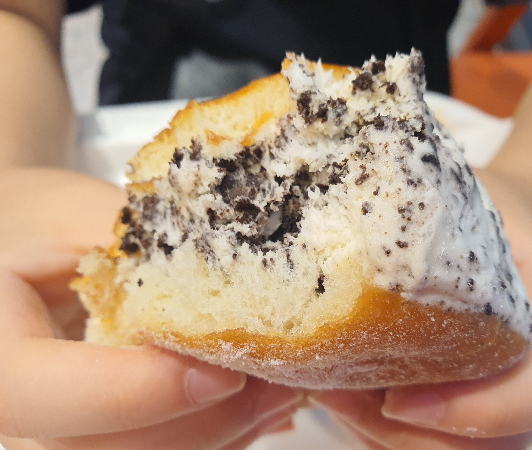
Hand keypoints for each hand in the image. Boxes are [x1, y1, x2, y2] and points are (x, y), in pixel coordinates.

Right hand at [0, 167, 301, 449]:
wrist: (9, 246)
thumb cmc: (30, 222)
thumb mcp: (75, 214)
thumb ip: (144, 250)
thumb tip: (243, 277)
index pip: (59, 403)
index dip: (145, 394)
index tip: (223, 372)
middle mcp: (18, 417)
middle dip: (207, 423)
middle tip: (284, 382)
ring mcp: (54, 431)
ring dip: (223, 432)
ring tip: (287, 390)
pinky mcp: (89, 429)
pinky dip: (215, 433)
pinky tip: (260, 401)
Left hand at [308, 170, 531, 448]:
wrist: (483, 212)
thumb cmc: (470, 199)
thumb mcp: (453, 190)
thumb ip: (432, 216)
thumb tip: (342, 237)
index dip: (490, 410)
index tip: (398, 398)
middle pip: (504, 443)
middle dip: (417, 439)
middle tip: (341, 398)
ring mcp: (498, 384)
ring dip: (386, 438)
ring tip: (327, 391)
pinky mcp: (460, 390)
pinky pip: (428, 438)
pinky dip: (377, 431)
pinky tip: (333, 391)